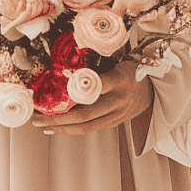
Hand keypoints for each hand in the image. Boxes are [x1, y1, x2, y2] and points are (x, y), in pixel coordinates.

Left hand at [33, 61, 153, 135]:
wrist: (152, 90)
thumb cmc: (129, 71)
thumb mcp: (118, 61)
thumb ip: (97, 66)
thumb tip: (66, 64)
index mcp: (119, 79)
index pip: (98, 85)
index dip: (77, 89)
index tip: (56, 90)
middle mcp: (118, 100)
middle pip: (85, 114)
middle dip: (58, 118)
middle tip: (38, 116)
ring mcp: (116, 115)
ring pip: (86, 127)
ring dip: (61, 127)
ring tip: (42, 124)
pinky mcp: (114, 124)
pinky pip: (90, 129)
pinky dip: (71, 129)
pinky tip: (56, 128)